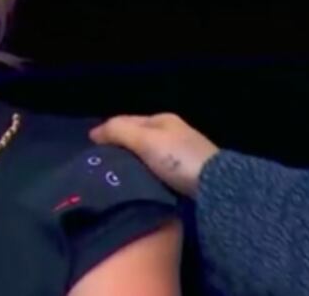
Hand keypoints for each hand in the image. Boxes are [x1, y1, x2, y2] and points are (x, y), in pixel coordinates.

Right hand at [89, 113, 219, 197]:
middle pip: (137, 137)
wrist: (216, 188)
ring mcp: (180, 154)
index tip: (91, 149)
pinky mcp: (185, 175)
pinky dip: (144, 175)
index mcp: (162, 119)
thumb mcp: (144, 139)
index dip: (108, 131)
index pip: (127, 120)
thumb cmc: (177, 158)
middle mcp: (172, 133)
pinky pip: (156, 171)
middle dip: (119, 148)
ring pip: (146, 155)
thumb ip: (118, 132)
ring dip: (132, 163)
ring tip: (114, 178)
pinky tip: (136, 185)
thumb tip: (93, 133)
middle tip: (100, 165)